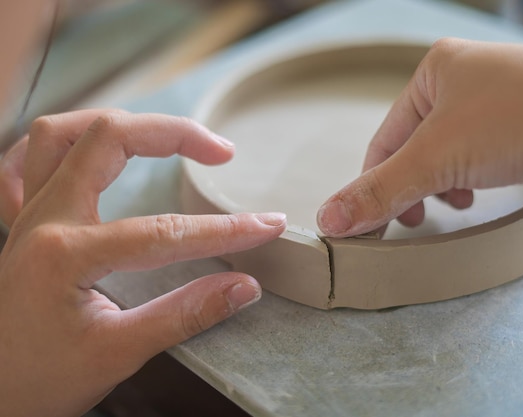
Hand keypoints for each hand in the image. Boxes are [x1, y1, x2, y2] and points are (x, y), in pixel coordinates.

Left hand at [0, 110, 286, 416]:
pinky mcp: (22, 223)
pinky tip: (91, 155)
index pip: (163, 232)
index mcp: (65, 254)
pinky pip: (26, 161)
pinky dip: (63, 146)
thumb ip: (186, 314)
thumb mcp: (119, 353)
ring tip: (164, 137)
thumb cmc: (40, 381)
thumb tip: (244, 288)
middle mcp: (43, 219)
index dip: (224, 229)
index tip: (267, 225)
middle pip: (109, 138)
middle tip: (222, 151)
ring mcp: (27, 216)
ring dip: (119, 125)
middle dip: (174, 133)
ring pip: (63, 133)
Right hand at [317, 38, 522, 236]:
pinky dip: (473, 176)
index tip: (370, 221)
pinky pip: (482, 152)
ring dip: (442, 184)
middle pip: (418, 145)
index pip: (386, 137)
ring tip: (452, 206)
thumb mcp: (436, 158)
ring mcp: (501, 97)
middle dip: (413, 186)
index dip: (374, 183)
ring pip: (450, 151)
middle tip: (412, 219)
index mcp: (436, 69)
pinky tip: (479, 191)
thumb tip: (331, 218)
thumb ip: (380, 190)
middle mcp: (467, 77)